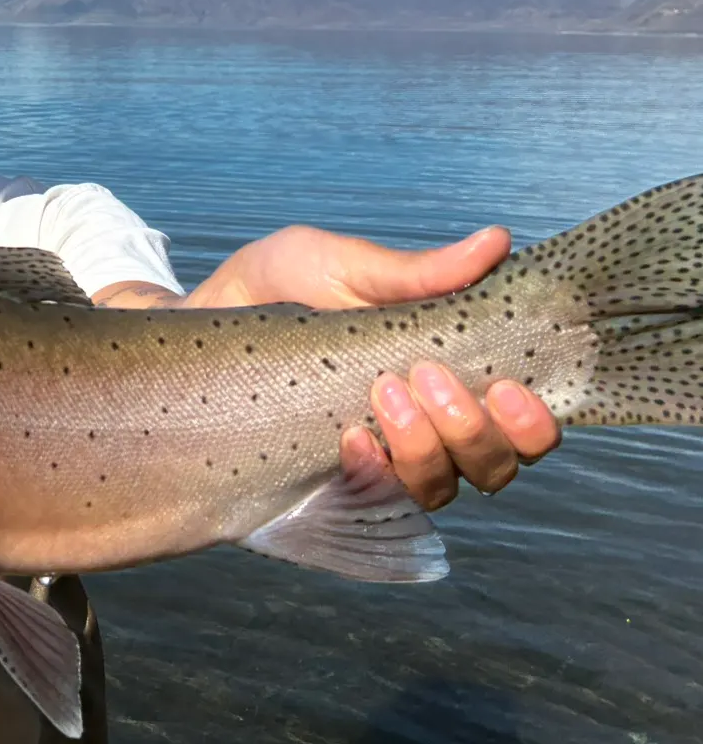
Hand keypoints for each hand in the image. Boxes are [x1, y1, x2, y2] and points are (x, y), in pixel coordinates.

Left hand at [197, 222, 560, 508]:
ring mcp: (382, 456)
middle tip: (426, 376)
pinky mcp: (331, 480)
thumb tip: (495, 240)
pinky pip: (374, 502)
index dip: (534, 420)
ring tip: (383, 392)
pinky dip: (372, 472)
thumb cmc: (280, 284)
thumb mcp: (343, 265)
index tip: (509, 385)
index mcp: (448, 372)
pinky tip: (350, 437)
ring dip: (425, 448)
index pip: (522, 423)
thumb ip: (416, 272)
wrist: (209, 314)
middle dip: (474, 430)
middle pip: (495, 466)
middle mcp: (428, 426)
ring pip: (442, 489)